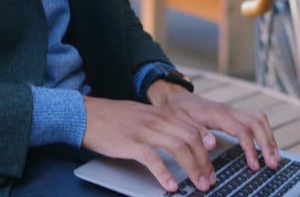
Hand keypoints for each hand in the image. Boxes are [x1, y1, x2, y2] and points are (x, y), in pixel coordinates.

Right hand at [81, 96, 216, 191]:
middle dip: (204, 161)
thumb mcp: (141, 115)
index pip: (193, 128)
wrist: (85, 114)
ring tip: (198, 184)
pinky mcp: (130, 143)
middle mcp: (156, 120)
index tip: (214, 162)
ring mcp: (144, 131)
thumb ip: (160, 125)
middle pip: (191, 139)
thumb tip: (178, 140)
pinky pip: (153, 159)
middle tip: (210, 179)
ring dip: (192, 169)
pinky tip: (171, 186)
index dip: (206, 146)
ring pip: (178, 148)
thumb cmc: (112, 118)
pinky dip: (165, 174)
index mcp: (161, 114)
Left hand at [148, 80, 281, 171]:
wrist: (175, 96)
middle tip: (272, 164)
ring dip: (269, 138)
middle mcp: (229, 110)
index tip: (254, 165)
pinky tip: (267, 147)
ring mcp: (233, 111)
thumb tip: (213, 144)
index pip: (241, 130)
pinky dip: (265, 133)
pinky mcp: (234, 115)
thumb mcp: (180, 121)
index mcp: (217, 113)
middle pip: (257, 123)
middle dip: (267, 144)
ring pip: (260, 120)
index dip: (250, 148)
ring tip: (275, 158)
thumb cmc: (177, 110)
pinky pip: (256, 120)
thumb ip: (196, 132)